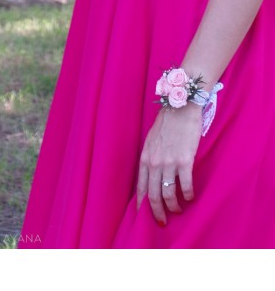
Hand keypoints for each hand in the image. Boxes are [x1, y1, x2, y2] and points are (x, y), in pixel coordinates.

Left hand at [136, 101, 202, 225]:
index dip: (142, 204)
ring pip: (168, 193)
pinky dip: (188, 194)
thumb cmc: (166, 124)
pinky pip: (185, 185)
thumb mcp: (151, 141)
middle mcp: (154, 163)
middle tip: (162, 222)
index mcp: (145, 159)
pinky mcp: (184, 160)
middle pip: (153, 195)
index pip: (140, 187)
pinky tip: (190, 197)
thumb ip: (150, 158)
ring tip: (178, 211)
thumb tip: (152, 174)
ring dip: (173, 206)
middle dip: (157, 212)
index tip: (143, 215)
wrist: (180, 108)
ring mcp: (169, 163)